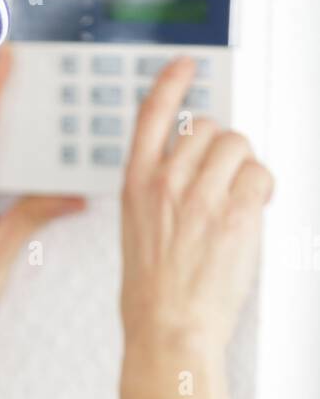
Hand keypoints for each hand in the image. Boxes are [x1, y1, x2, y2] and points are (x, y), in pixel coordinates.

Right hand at [120, 57, 273, 351]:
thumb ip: (158, 197)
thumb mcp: (136, 234)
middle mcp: (166, 185)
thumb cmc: (150, 297)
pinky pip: (259, 175)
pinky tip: (251, 212)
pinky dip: (262, 190)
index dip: (171, 83)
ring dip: (245, 167)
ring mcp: (200, 198)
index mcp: (136, 187)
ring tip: (238, 197)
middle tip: (224, 175)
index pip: (151, 116)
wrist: (168, 332)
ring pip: (237, 145)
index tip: (184, 66)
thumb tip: (186, 176)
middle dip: (222, 147)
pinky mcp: (234, 214)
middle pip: (207, 127)